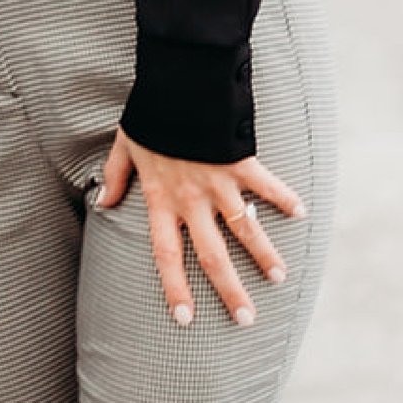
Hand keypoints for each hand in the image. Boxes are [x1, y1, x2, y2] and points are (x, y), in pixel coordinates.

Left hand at [94, 127, 303, 327]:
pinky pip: (265, 184)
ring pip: (244, 228)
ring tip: (279, 278)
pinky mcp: (240, 162)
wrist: (177, 82)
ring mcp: (218, 182)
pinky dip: (283, 196)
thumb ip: (114, 177)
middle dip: (230, 290)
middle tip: (246, 319)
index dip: (175, 287)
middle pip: (212, 255)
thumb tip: (101, 203)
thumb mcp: (124, 145)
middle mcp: (191, 199)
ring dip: (263, 255)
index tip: (185, 319)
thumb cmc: (149, 114)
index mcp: (161, 199)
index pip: (167, 254)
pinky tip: (301, 212)